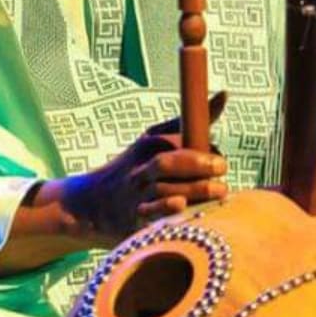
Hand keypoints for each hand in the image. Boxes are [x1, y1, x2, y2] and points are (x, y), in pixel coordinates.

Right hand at [38, 92, 228, 245]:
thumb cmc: (136, 166)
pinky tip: (183, 209)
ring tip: (220, 194)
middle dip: (195, 165)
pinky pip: (151, 216)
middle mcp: (142, 170)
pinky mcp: (135, 221)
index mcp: (149, 146)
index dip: (204, 153)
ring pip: (163, 192)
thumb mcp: (155, 139)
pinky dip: (166, 212)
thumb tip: (224, 95)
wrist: (91, 202)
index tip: (221, 163)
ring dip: (193, 192)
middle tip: (222, 171)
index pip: (178, 145)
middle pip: (167, 164)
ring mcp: (137, 195)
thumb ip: (190, 123)